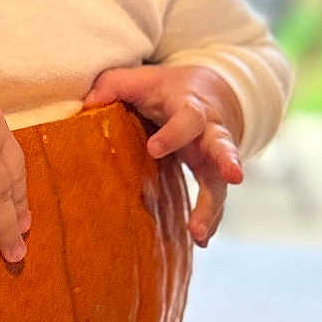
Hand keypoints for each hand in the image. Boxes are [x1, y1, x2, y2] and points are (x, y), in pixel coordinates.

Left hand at [82, 63, 243, 245]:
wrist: (209, 93)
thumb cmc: (166, 90)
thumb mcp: (142, 80)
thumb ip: (114, 86)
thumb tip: (88, 104)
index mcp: (190, 106)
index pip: (187, 118)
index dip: (173, 133)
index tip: (153, 149)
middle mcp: (209, 132)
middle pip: (222, 145)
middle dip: (227, 161)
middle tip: (234, 178)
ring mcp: (214, 158)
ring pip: (220, 182)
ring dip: (212, 207)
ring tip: (198, 232)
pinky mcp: (213, 176)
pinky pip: (216, 200)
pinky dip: (210, 221)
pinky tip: (200, 241)